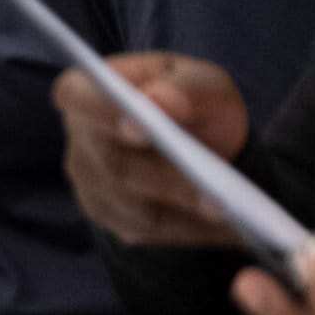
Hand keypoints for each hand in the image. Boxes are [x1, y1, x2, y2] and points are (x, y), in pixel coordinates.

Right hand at [54, 52, 250, 247]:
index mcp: (85, 91)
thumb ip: (184, 88)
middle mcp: (80, 141)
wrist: (199, 140)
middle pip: (114, 164)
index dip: (105, 114)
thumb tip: (161, 102)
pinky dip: (198, 232)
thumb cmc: (191, 100)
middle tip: (217, 194)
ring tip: (236, 214)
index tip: (144, 126)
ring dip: (187, 212)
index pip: (77, 99)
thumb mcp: (200, 81)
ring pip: (136, 208)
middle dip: (168, 180)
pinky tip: (234, 230)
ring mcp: (92, 185)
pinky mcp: (116, 220)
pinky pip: (156, 234)